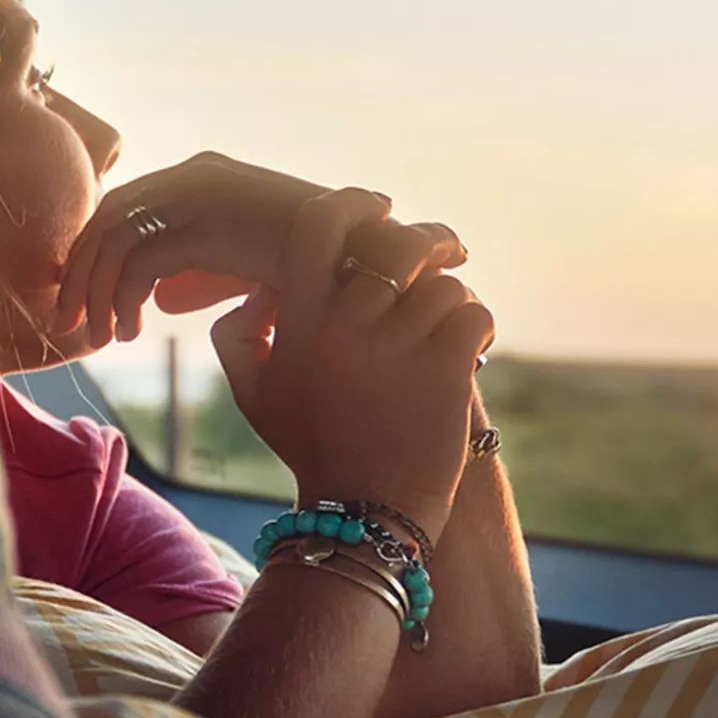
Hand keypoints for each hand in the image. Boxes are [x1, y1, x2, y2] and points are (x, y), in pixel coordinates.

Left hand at [53, 152, 466, 347]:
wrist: (364, 260)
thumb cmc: (316, 269)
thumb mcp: (249, 260)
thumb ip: (204, 267)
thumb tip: (164, 295)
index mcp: (203, 173)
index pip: (127, 205)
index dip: (96, 252)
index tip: (87, 298)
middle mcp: (194, 174)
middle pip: (108, 219)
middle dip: (81, 274)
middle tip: (69, 324)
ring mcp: (198, 195)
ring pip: (113, 242)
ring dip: (95, 294)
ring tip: (100, 339)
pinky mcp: (203, 225)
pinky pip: (137, 265)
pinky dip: (122, 301)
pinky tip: (130, 334)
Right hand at [211, 188, 493, 533]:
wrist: (364, 513)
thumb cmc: (313, 448)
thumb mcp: (255, 394)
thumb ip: (238, 336)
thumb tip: (258, 292)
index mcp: (301, 319)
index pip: (319, 225)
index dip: (352, 203)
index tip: (377, 207)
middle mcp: (346, 323)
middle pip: (395, 243)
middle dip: (428, 241)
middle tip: (446, 251)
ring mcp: (397, 344)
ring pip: (441, 283)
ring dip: (451, 300)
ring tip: (447, 331)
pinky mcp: (445, 368)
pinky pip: (473, 313)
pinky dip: (480, 328)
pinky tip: (473, 351)